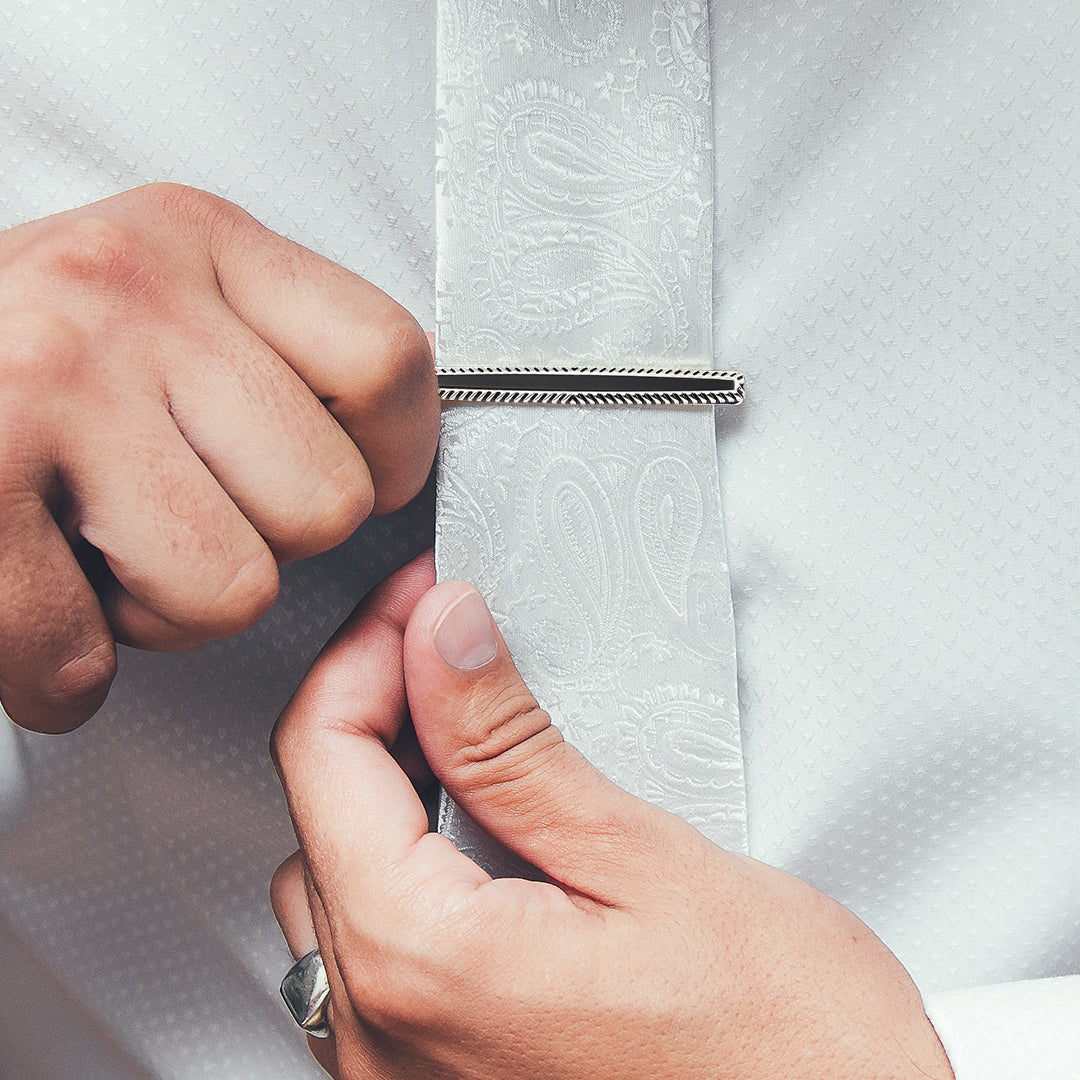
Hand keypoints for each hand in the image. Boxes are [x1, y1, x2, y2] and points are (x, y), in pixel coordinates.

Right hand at [0, 184, 438, 731]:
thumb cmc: (11, 348)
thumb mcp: (156, 294)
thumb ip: (270, 349)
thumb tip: (395, 425)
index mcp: (201, 241)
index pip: (388, 362)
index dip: (392, 457)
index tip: (355, 483)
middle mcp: (130, 291)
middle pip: (328, 503)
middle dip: (267, 549)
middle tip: (188, 528)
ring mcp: (49, 379)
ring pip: (235, 591)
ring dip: (170, 614)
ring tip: (108, 563)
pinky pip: (83, 653)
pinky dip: (63, 675)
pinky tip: (43, 622)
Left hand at [270, 554, 953, 1079]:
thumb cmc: (782, 1051)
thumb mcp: (648, 862)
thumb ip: (515, 748)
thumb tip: (442, 638)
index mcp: (421, 963)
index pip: (322, 753)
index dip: (369, 648)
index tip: (423, 599)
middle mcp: (383, 1035)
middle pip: (320, 813)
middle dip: (376, 706)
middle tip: (448, 644)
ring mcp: (400, 1072)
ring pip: (336, 879)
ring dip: (386, 786)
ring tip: (469, 731)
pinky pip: (374, 948)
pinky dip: (408, 864)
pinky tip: (480, 837)